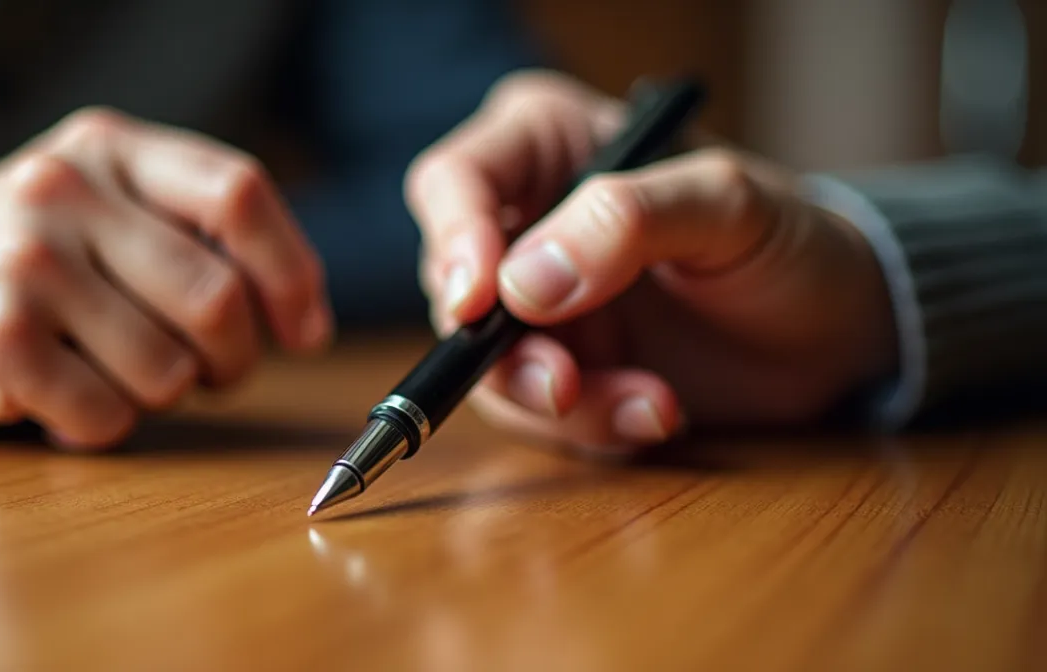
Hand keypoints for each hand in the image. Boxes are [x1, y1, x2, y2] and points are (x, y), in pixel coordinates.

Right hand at [0, 107, 332, 449]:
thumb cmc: (23, 261)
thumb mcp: (102, 209)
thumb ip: (196, 236)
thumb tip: (303, 318)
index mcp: (109, 148)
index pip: (238, 193)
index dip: (292, 273)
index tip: (305, 331)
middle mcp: (63, 190)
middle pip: (216, 297)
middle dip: (233, 360)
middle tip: (209, 374)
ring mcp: (21, 262)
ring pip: (167, 370)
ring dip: (160, 396)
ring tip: (113, 374)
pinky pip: (106, 415)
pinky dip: (102, 426)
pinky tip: (63, 397)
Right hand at [408, 71, 897, 453]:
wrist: (837, 330)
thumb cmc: (788, 240)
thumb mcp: (729, 206)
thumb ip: (628, 221)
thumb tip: (523, 283)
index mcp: (548, 148)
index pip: (455, 182)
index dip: (453, 241)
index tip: (482, 300)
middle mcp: (526, 226)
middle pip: (453, 289)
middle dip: (502, 351)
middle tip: (564, 383)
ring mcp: (539, 309)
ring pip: (489, 367)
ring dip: (556, 402)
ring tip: (648, 404)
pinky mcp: (563, 372)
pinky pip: (540, 415)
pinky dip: (593, 427)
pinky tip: (658, 412)